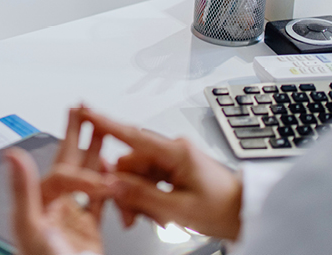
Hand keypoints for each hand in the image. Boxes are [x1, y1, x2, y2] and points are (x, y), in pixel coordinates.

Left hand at [6, 106, 109, 254]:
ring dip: (96, 155)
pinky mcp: (88, 235)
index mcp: (38, 207)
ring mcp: (71, 221)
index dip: (83, 176)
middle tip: (85, 108)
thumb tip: (11, 154)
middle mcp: (54, 210)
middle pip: (69, 164)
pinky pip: (101, 203)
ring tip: (104, 131)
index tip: (103, 183)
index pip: (61, 176)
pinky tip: (115, 173)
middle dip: (78, 136)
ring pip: (87, 180)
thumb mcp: (31, 230)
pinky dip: (110, 186)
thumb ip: (23, 191)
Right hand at [84, 109, 242, 240]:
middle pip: (132, 164)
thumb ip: (142, 196)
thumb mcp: (179, 209)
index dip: (104, 123)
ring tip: (153, 220)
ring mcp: (173, 159)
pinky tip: (156, 213)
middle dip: (126, 190)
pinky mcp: (174, 169)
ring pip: (138, 174)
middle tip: (129, 217)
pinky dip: (148, 198)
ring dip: (139, 198)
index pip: (132, 135)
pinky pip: (149, 179)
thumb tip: (114, 184)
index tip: (85, 111)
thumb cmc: (223, 209)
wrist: (245, 214)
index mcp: (176, 152)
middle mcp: (173, 150)